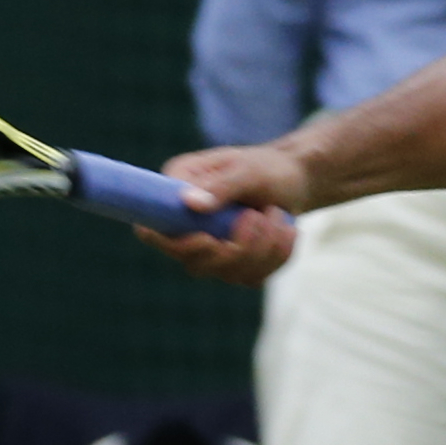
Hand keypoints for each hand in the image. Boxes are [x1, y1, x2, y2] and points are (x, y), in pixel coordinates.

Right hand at [131, 142, 309, 286]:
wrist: (294, 179)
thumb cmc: (265, 167)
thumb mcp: (248, 170)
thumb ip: (221, 186)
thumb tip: (190, 203)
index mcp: (176, 195)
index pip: (151, 230)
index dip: (172, 244)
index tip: (206, 238)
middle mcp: (187, 227)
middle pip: (193, 262)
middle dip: (235, 246)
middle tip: (257, 215)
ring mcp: (212, 250)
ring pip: (227, 273)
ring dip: (262, 246)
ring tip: (275, 213)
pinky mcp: (237, 265)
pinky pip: (252, 277)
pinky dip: (276, 255)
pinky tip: (286, 230)